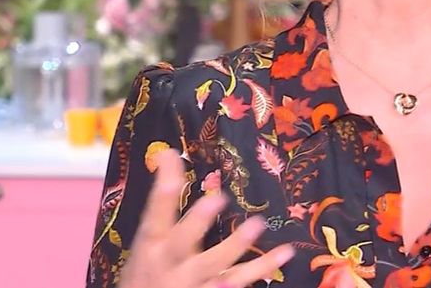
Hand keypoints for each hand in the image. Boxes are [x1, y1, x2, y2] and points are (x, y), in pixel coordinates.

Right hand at [120, 149, 293, 287]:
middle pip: (183, 241)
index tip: (171, 155)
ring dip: (237, 244)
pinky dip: (261, 269)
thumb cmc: (147, 276)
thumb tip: (169, 155)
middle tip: (217, 198)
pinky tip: (283, 254)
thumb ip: (162, 211)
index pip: (154, 213)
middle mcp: (170, 264)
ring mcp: (192, 283)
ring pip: (216, 264)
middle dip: (198, 221)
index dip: (163, 187)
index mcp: (152, 246)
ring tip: (258, 223)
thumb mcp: (148, 245)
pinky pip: (239, 281)